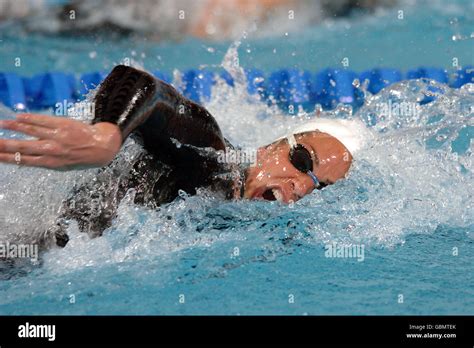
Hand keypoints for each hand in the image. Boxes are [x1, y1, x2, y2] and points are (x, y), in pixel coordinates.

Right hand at [0, 113, 121, 169]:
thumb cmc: (80, 158)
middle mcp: (52, 150)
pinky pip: (42, 120)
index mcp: (51, 163)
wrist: (101, 147)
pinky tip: (19, 116)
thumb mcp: (62, 166)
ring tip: (1, 124)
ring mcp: (56, 137)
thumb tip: (23, 158)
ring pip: (30, 130)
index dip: (6, 158)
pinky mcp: (62, 125)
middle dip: (4, 144)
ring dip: (14, 127)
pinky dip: (29, 118)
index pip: (23, 160)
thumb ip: (44, 161)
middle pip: (23, 147)